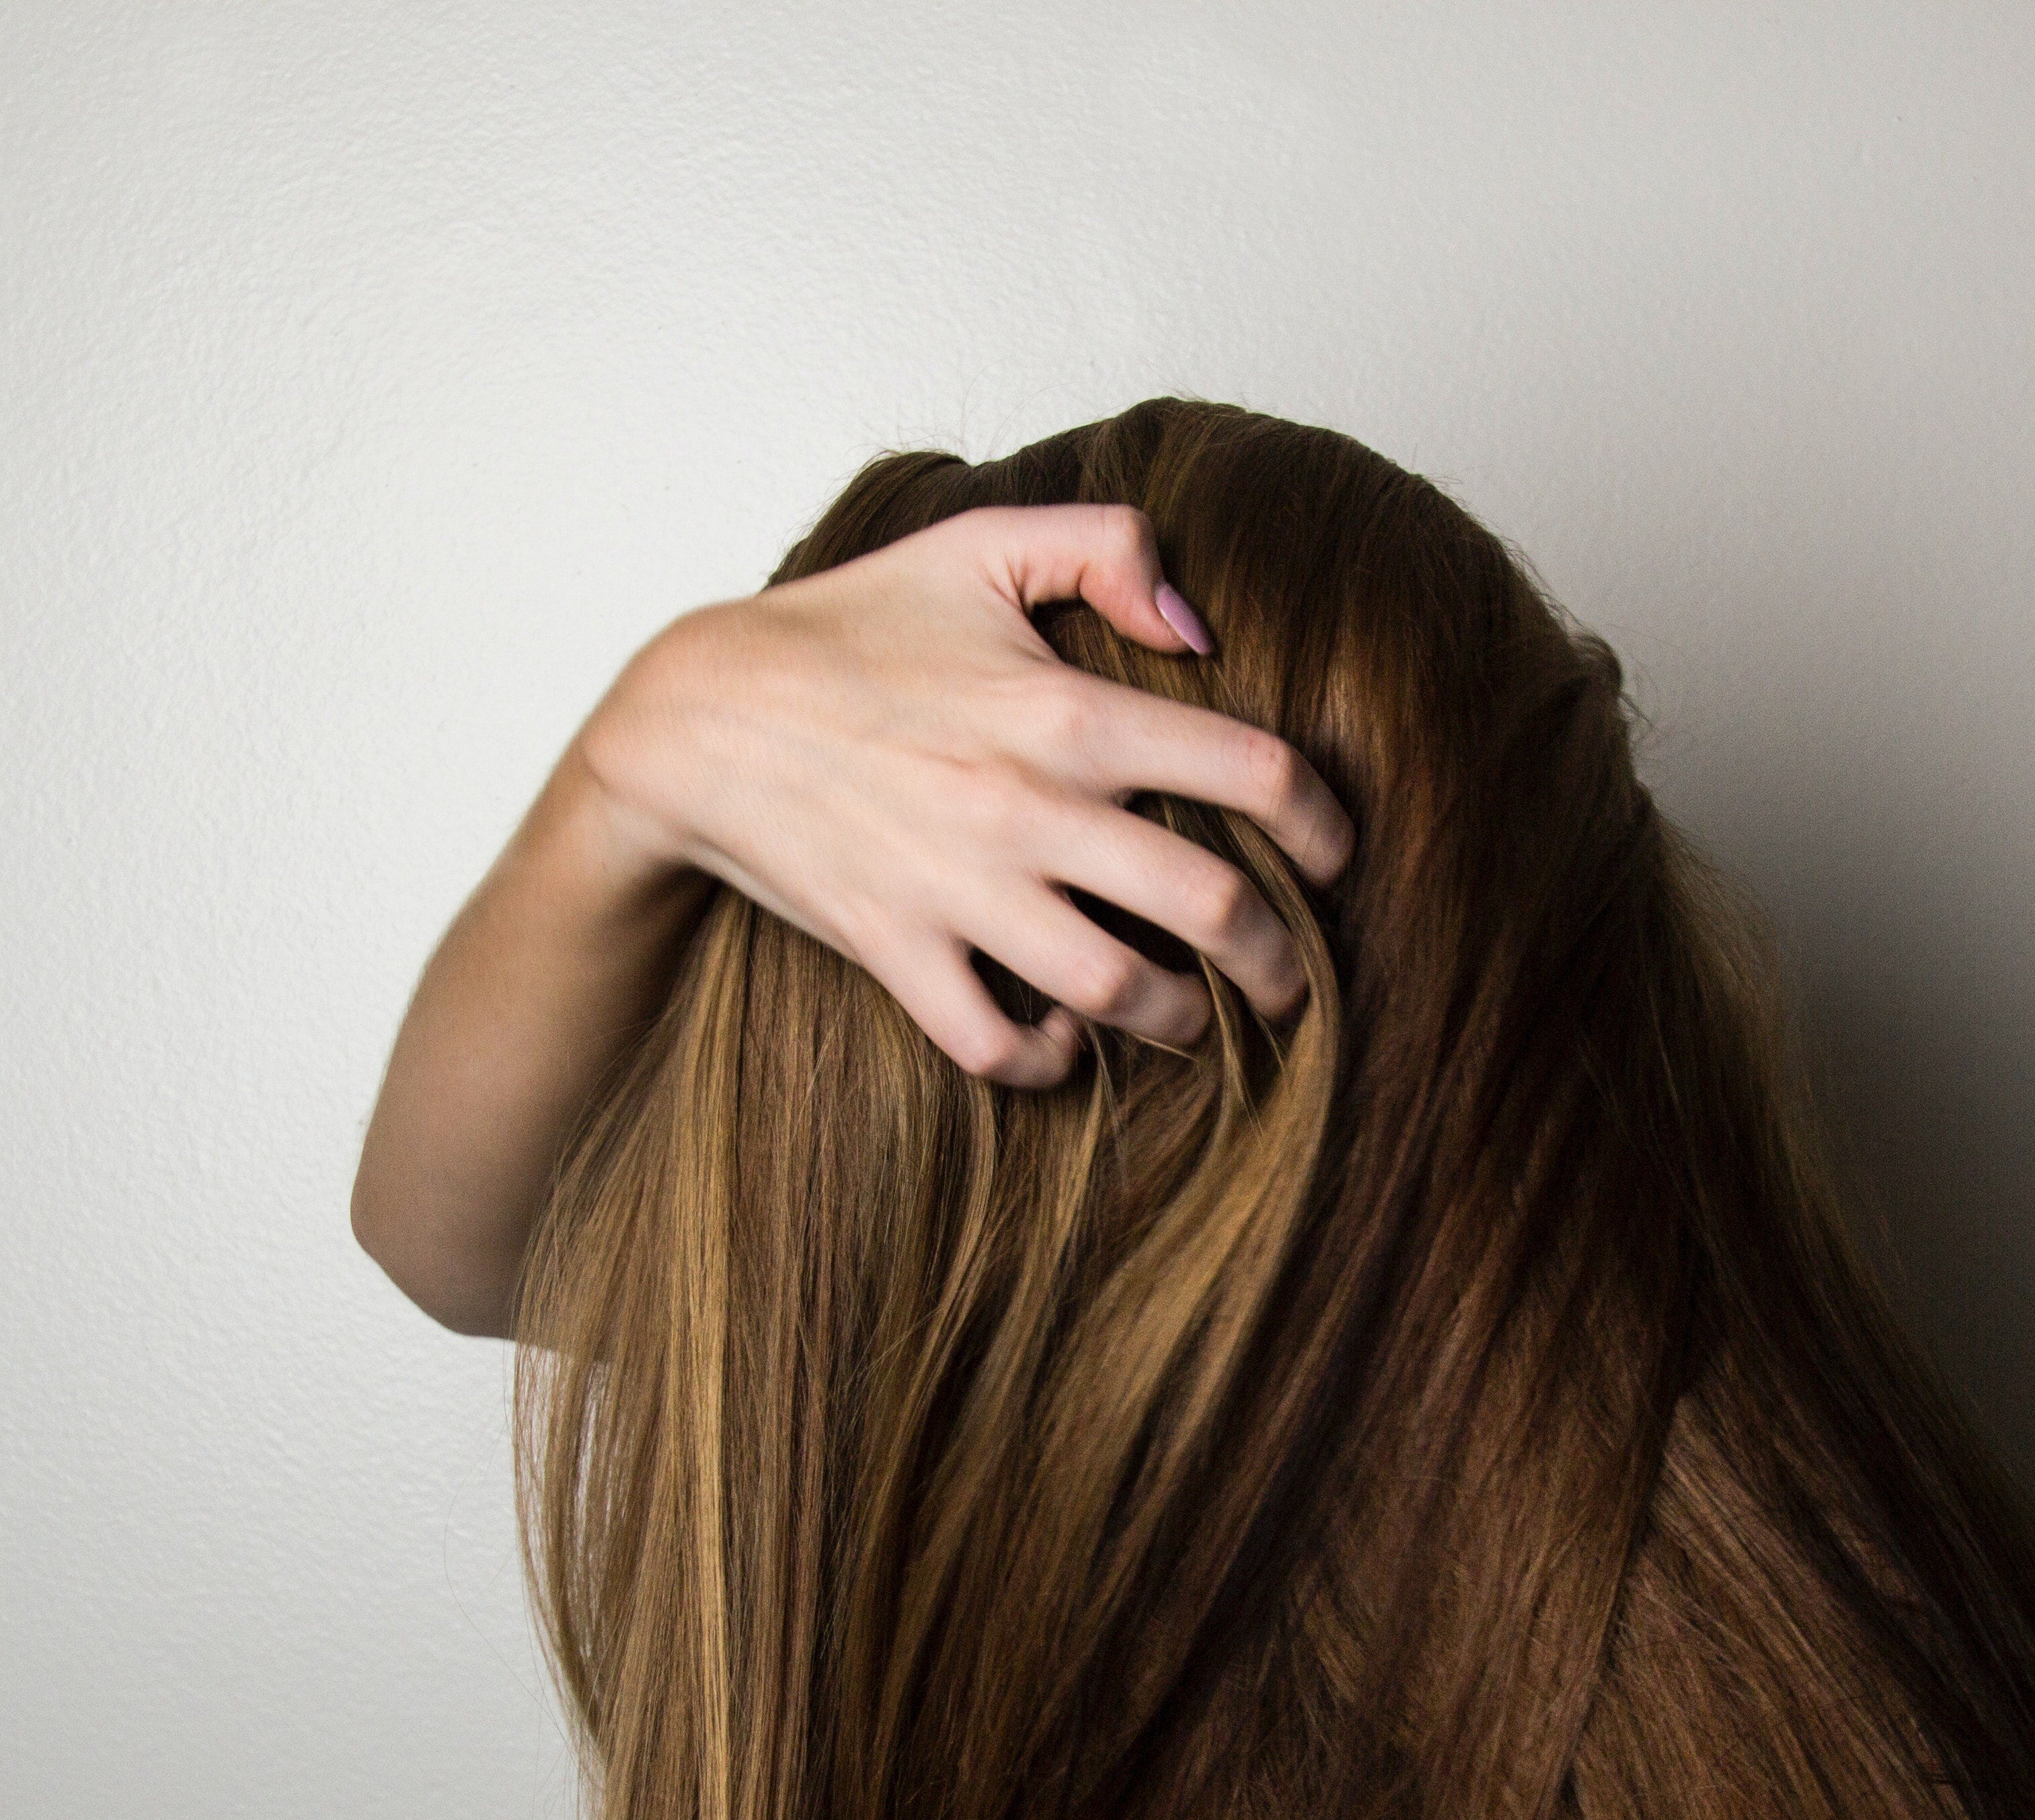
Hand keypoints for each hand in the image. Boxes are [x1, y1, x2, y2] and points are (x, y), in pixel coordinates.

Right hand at [571, 502, 1356, 1086]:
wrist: (697, 716)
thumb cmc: (847, 628)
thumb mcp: (976, 545)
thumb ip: (1108, 549)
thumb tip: (1202, 630)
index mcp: (1067, 709)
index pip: (1255, 771)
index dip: (1326, 823)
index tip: (1337, 856)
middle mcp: (1028, 808)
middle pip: (1215, 910)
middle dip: (1283, 961)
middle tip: (1296, 978)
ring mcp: (961, 891)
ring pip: (1122, 992)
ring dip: (1182, 1020)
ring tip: (1197, 1016)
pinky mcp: (897, 953)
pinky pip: (1000, 1047)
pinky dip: (1051, 1059)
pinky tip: (1067, 1035)